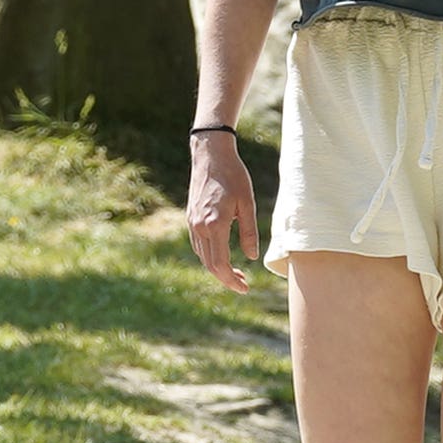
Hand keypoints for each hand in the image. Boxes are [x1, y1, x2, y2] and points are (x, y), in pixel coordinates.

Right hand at [185, 129, 260, 288]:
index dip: (231, 280)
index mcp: (215, 225)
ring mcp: (192, 222)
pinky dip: (209, 256)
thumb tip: (251, 257)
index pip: (220, 264)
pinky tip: (222, 254)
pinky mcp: (191, 217)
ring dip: (218, 268)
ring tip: (236, 272)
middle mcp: (200, 226)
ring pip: (202, 256)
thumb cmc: (233, 176)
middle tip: (244, 284)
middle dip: (226, 278)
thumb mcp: (248, 204)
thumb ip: (249, 232)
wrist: (210, 154)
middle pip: (209, 264)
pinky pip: (198, 245)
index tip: (245, 288)